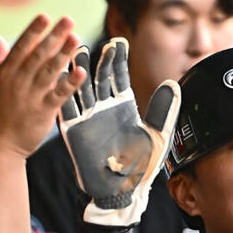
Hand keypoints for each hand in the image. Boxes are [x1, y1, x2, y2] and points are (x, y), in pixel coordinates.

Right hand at [0, 14, 86, 158]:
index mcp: (5, 72)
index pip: (21, 46)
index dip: (34, 31)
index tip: (45, 16)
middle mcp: (19, 81)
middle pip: (39, 54)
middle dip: (54, 36)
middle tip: (69, 20)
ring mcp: (32, 96)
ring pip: (50, 70)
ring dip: (64, 53)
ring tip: (76, 38)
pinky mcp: (44, 111)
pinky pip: (59, 94)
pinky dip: (70, 83)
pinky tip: (81, 71)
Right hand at [59, 38, 180, 226]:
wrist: (122, 192)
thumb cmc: (142, 166)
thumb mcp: (158, 135)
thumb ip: (164, 109)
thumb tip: (172, 83)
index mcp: (124, 106)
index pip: (118, 75)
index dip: (117, 58)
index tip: (118, 41)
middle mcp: (104, 108)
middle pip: (98, 76)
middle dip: (98, 59)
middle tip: (97, 41)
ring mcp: (87, 117)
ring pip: (79, 86)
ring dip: (76, 68)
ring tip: (73, 49)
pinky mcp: (74, 129)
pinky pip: (65, 107)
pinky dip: (62, 90)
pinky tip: (59, 74)